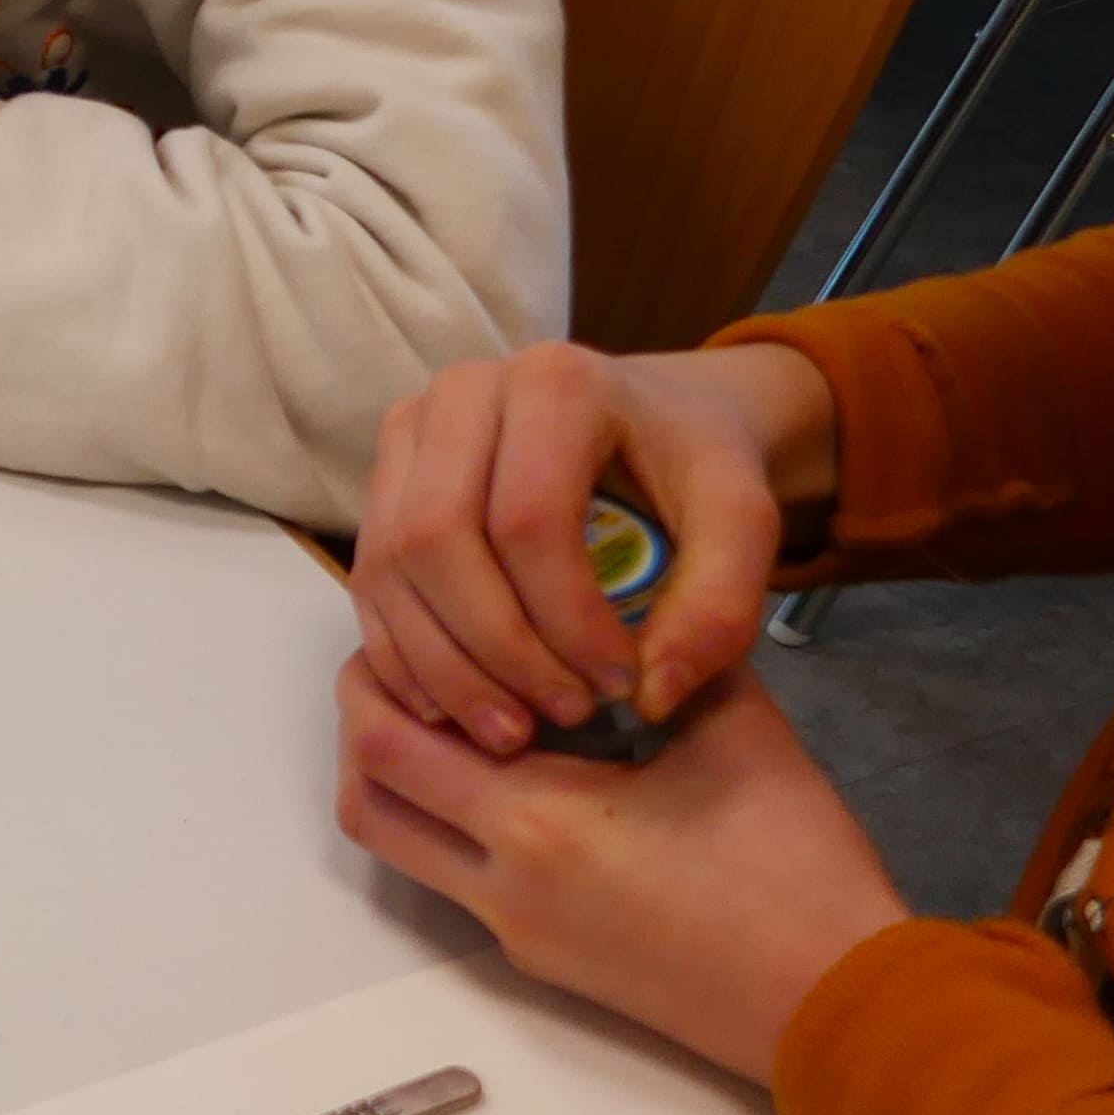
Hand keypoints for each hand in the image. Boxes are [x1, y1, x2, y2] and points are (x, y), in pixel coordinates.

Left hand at [332, 653, 908, 1079]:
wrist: (835, 1004)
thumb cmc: (795, 870)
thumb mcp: (737, 730)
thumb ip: (668, 652)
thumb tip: (627, 597)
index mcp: (537, 823)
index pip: (388, 742)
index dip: (375, 675)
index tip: (405, 621)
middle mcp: (504, 886)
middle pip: (368, 802)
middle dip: (366, 724)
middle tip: (406, 665)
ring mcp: (518, 933)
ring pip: (403, 852)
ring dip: (401, 782)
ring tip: (457, 715)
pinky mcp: (545, 960)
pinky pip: (457, 882)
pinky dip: (452, 822)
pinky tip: (518, 774)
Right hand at [350, 340, 837, 754]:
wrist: (652, 421)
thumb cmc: (693, 467)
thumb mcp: (743, 521)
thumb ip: (721, 606)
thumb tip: (650, 696)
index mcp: (555, 383)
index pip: (528, 518)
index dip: (566, 620)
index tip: (618, 686)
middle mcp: (463, 392)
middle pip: (438, 538)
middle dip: (496, 650)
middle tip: (561, 715)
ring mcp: (411, 432)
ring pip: (392, 562)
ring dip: (444, 665)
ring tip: (511, 731)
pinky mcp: (385, 480)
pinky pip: (370, 578)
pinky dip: (404, 656)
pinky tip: (455, 709)